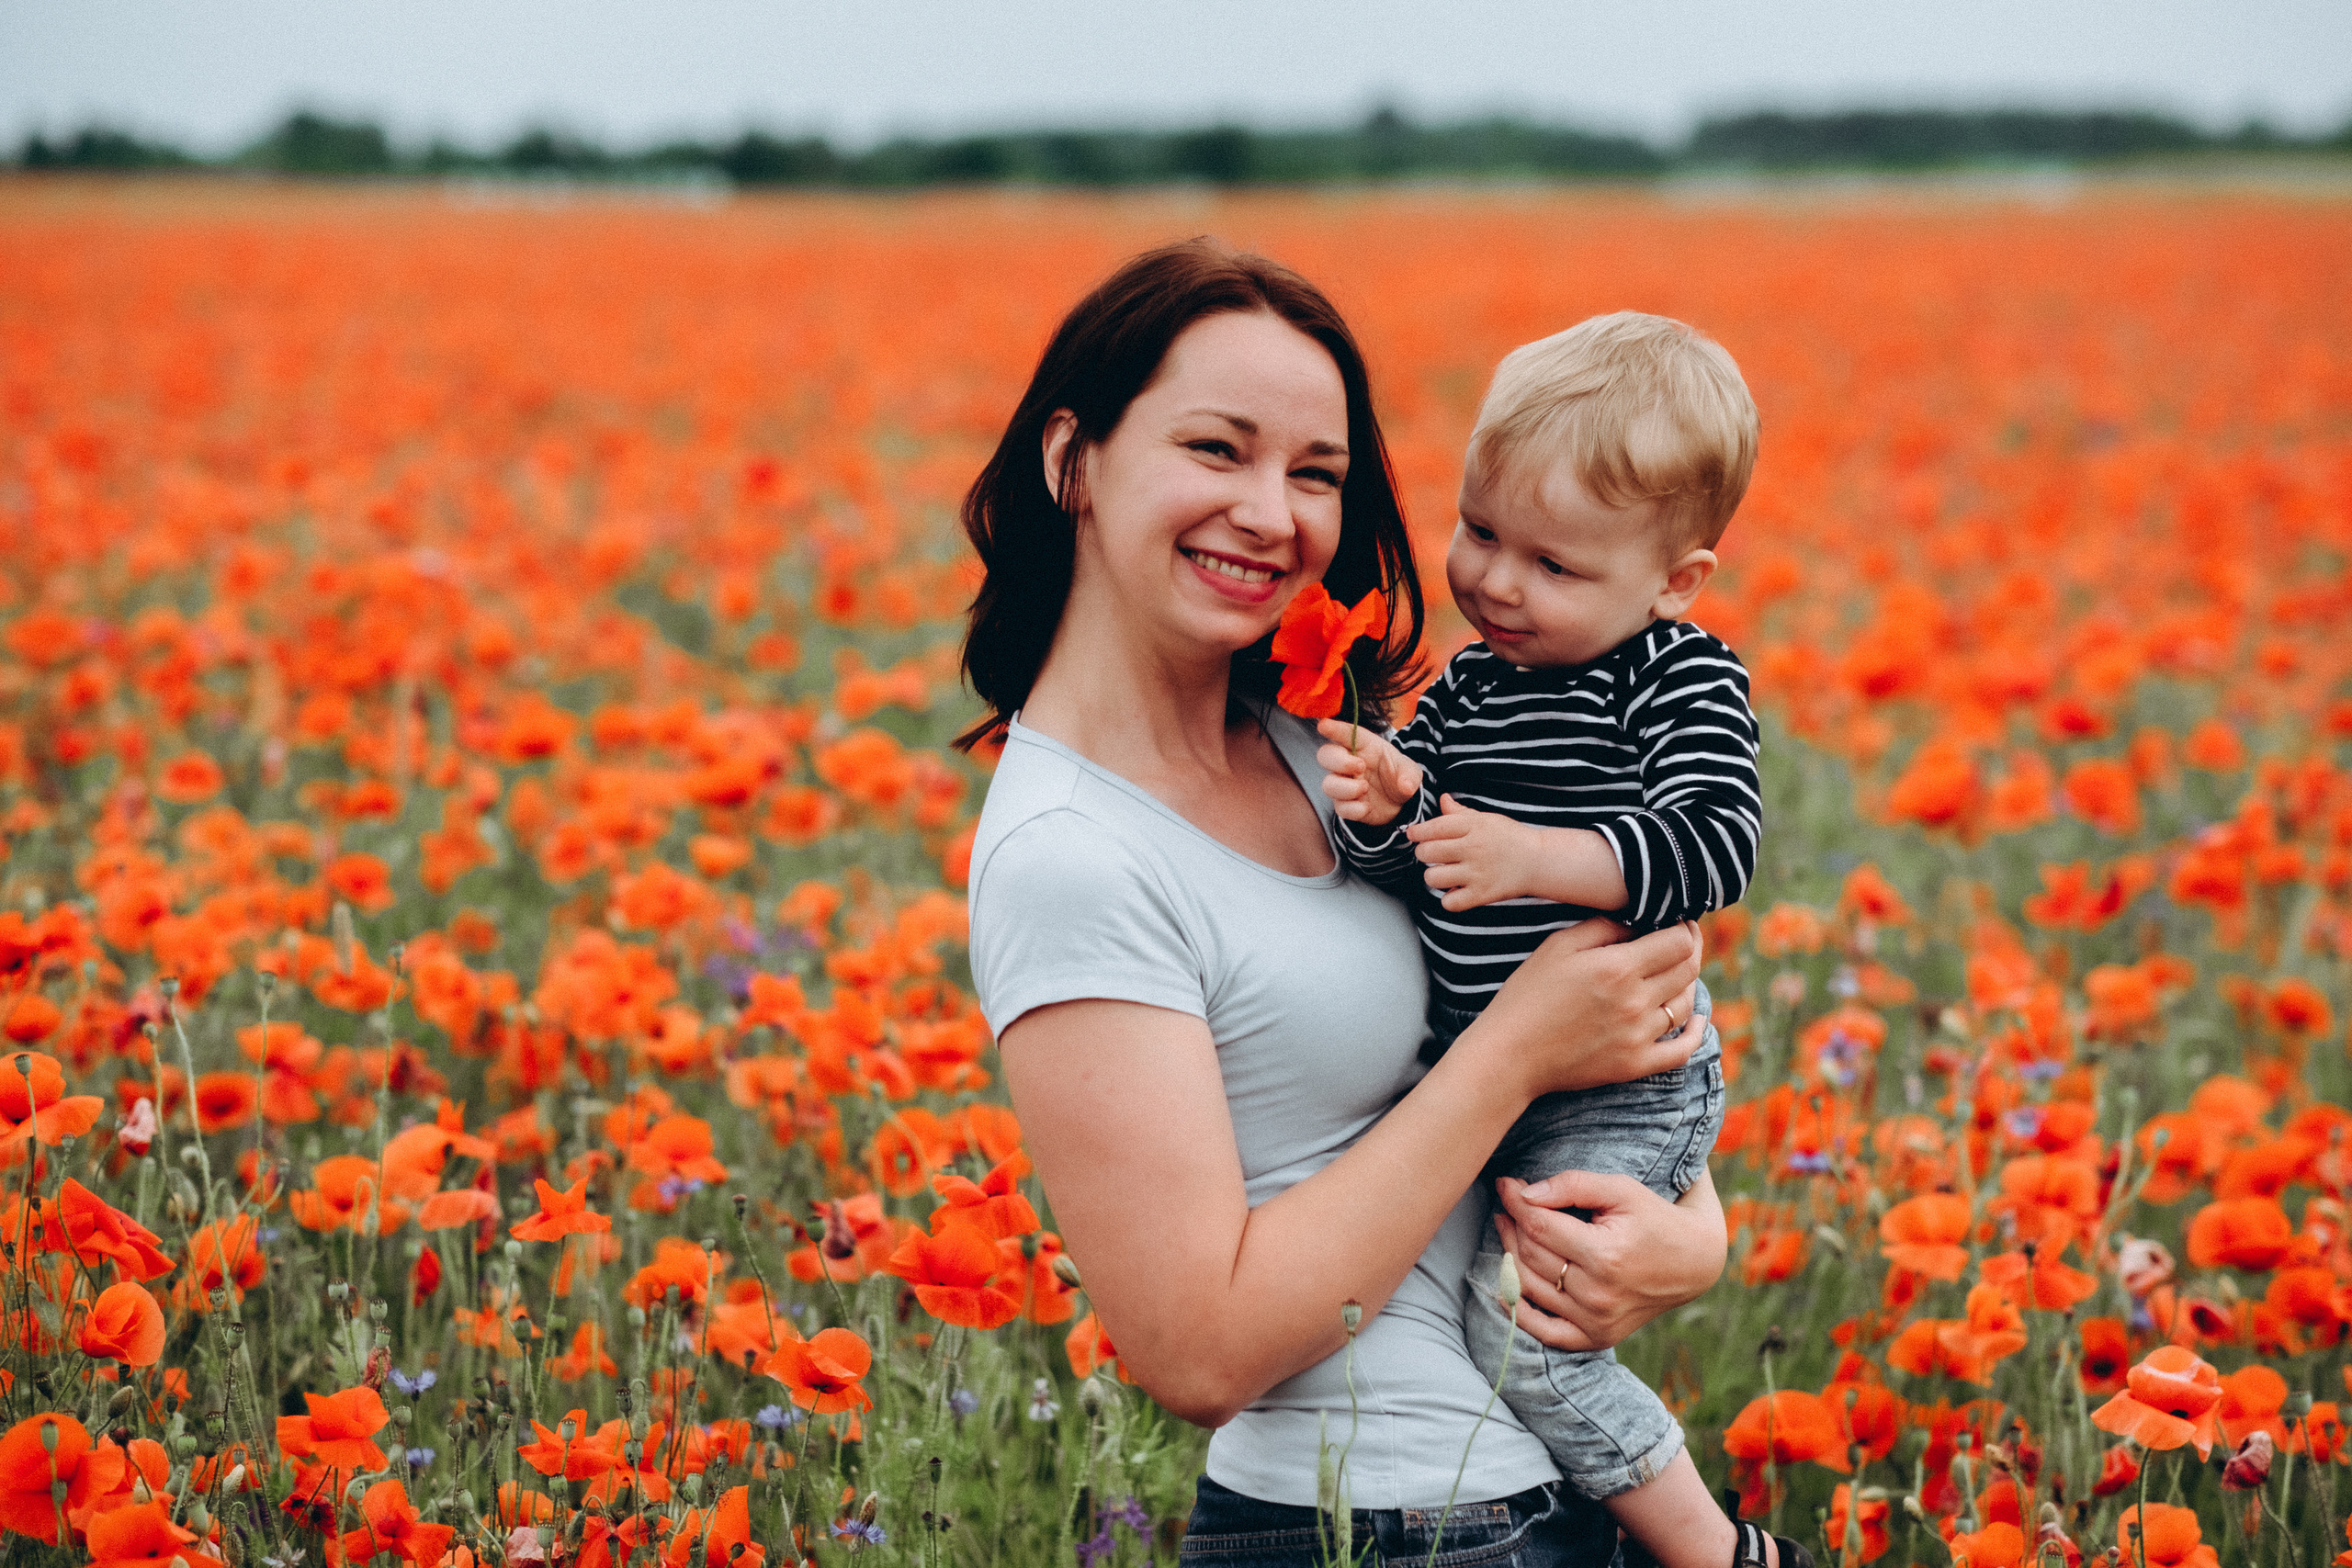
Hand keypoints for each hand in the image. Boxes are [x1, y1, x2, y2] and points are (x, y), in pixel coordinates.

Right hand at [1315, 720, 1423, 825]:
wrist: (1401, 804)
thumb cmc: (1400, 777)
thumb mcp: (1411, 772)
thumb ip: (1409, 776)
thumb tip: (1405, 786)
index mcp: (1365, 746)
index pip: (1346, 734)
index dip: (1333, 728)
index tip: (1323, 725)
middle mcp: (1349, 763)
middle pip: (1325, 755)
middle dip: (1338, 761)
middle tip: (1360, 766)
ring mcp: (1345, 784)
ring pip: (1328, 784)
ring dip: (1345, 788)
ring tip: (1365, 788)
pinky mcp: (1346, 805)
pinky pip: (1340, 808)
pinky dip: (1353, 809)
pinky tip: (1366, 808)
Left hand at [1405, 794, 1536, 909]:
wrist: (1539, 861)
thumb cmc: (1511, 838)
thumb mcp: (1487, 819)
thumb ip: (1461, 813)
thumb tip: (1442, 799)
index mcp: (1474, 826)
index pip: (1433, 828)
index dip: (1417, 832)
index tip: (1414, 835)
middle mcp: (1473, 848)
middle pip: (1427, 853)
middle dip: (1424, 854)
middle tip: (1433, 855)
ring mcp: (1477, 873)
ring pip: (1433, 878)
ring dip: (1434, 877)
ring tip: (1445, 873)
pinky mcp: (1482, 895)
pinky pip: (1449, 902)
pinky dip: (1449, 899)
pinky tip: (1457, 891)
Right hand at [1459, 920, 1701, 1100]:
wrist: (1509, 1054)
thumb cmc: (1527, 994)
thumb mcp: (1558, 946)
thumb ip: (1603, 927)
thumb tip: (1639, 920)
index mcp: (1617, 968)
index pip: (1678, 942)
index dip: (1685, 927)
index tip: (1678, 922)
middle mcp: (1635, 1002)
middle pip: (1688, 970)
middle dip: (1690, 950)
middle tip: (1682, 941)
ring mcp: (1638, 1037)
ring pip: (1686, 1005)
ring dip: (1687, 984)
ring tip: (1676, 972)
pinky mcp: (1635, 1065)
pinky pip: (1682, 1050)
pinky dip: (1697, 1033)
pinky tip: (1699, 1019)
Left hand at [1491, 1169, 1726, 1351]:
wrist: (1694, 1263)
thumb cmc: (1655, 1218)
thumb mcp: (1621, 1189)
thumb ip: (1572, 1185)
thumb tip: (1523, 1194)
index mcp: (1605, 1255)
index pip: (1539, 1226)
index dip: (1516, 1202)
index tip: (1506, 1184)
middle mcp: (1598, 1294)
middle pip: (1531, 1256)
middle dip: (1512, 1225)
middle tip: (1509, 1204)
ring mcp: (1596, 1321)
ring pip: (1529, 1287)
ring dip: (1509, 1256)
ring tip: (1508, 1230)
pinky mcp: (1597, 1337)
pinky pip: (1544, 1331)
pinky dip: (1518, 1311)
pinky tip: (1502, 1288)